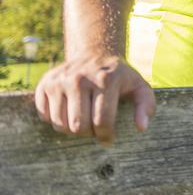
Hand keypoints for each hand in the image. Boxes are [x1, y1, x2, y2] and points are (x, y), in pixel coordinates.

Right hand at [34, 55, 155, 144]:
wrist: (95, 54)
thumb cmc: (119, 77)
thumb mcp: (139, 87)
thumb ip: (146, 106)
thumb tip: (141, 127)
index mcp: (106, 80)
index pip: (101, 121)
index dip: (105, 136)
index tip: (108, 139)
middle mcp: (80, 78)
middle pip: (79, 126)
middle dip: (89, 134)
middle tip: (95, 128)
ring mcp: (60, 80)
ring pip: (60, 124)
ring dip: (72, 129)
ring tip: (83, 120)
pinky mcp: (45, 84)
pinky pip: (44, 116)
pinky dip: (56, 120)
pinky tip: (69, 111)